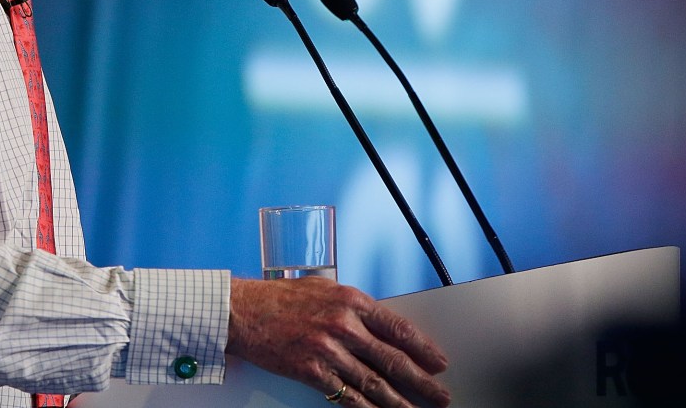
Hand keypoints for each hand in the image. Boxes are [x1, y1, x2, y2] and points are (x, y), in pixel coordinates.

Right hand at [227, 276, 450, 407]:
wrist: (244, 311)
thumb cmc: (281, 298)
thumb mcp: (325, 289)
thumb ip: (353, 307)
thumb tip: (379, 326)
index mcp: (351, 301)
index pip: (398, 328)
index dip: (423, 348)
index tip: (439, 361)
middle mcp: (344, 325)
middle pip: (392, 359)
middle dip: (421, 380)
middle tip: (440, 394)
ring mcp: (328, 351)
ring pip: (373, 383)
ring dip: (399, 401)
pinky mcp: (312, 372)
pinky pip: (346, 396)